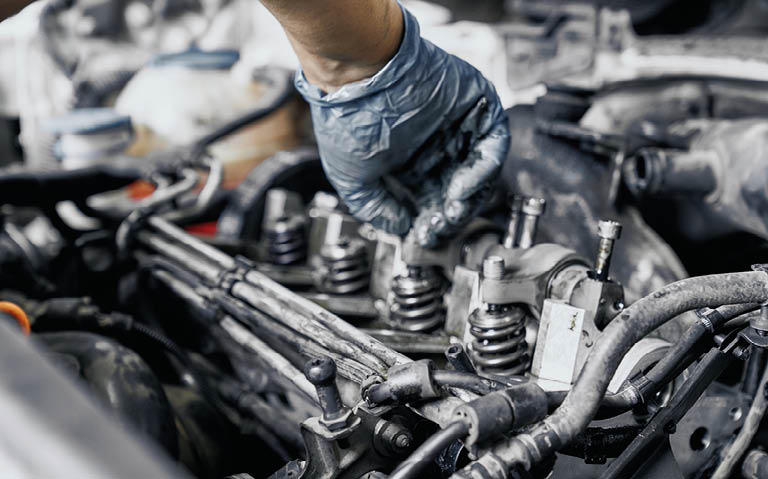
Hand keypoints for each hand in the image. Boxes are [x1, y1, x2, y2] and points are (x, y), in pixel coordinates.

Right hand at [294, 7, 508, 246]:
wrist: (357, 73)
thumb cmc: (348, 119)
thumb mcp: (352, 178)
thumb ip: (375, 208)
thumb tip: (400, 227)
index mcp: (411, 161)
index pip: (433, 200)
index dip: (431, 222)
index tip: (425, 236)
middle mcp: (437, 145)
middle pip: (459, 190)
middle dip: (451, 214)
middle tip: (440, 225)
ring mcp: (459, 126)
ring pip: (481, 172)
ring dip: (470, 197)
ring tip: (451, 209)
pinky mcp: (477, 106)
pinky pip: (494, 143)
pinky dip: (485, 170)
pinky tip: (463, 187)